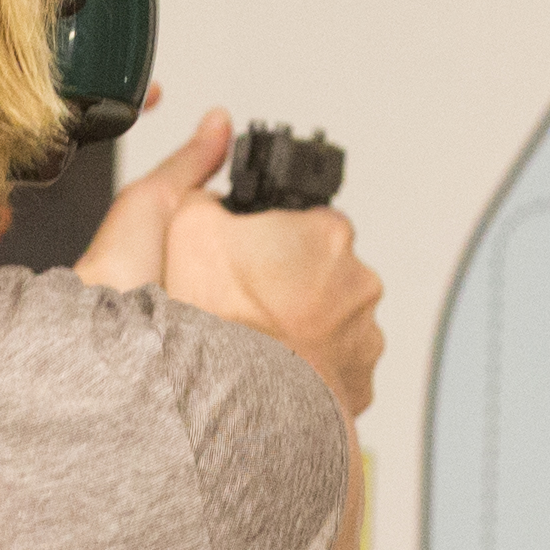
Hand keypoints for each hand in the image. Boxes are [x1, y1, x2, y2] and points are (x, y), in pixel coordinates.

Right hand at [83, 101, 382, 418]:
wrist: (233, 408)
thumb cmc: (216, 322)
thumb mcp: (184, 225)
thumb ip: (200, 179)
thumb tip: (213, 141)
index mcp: (326, 235)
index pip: (304, 221)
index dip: (268, 238)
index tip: (245, 258)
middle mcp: (358, 282)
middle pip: (320, 271)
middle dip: (288, 283)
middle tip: (242, 304)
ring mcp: (364, 336)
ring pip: (330, 321)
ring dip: (301, 329)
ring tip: (253, 345)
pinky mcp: (360, 383)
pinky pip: (333, 368)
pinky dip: (308, 371)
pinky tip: (272, 375)